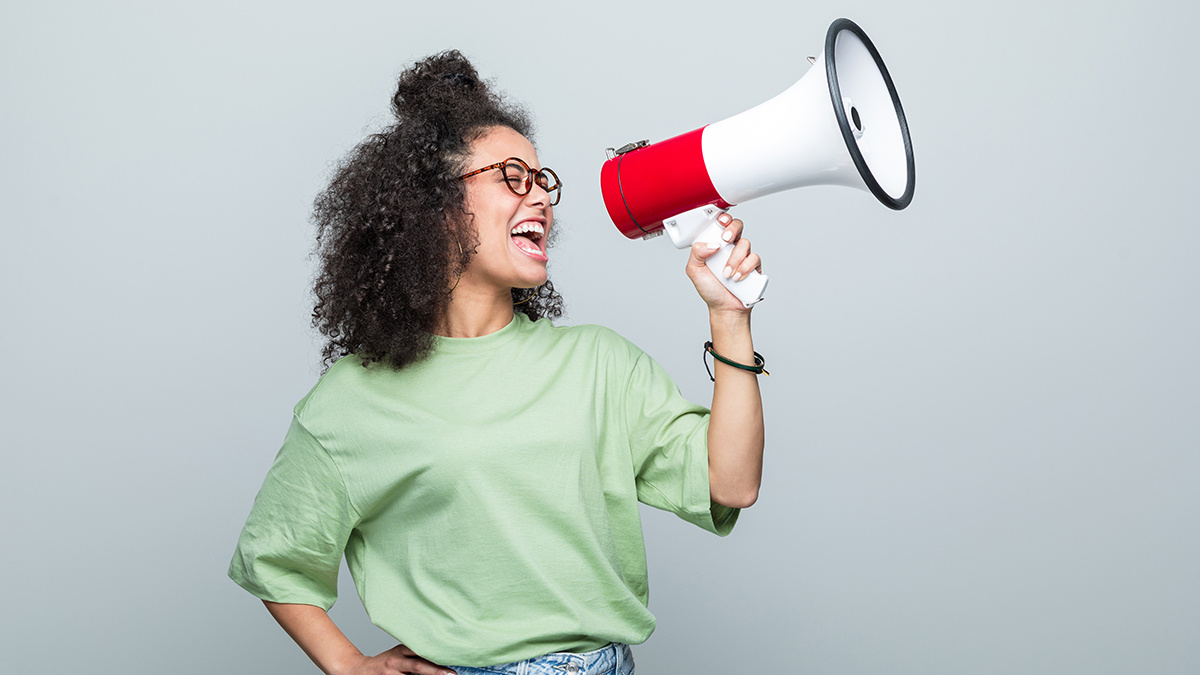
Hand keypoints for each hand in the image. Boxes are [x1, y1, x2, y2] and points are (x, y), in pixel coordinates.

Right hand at [340, 644, 454, 674]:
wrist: (358, 670)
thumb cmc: (384, 662)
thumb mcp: (398, 653)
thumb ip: (413, 653)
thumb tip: (437, 655)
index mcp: (401, 650)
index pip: (420, 649)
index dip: (436, 653)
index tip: (451, 656)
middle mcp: (396, 660)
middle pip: (418, 665)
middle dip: (436, 671)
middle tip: (451, 674)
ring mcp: (391, 672)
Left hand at [685, 213, 762, 313]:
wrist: (724, 308)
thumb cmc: (710, 289)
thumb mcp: (694, 271)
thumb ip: (696, 253)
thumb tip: (711, 243)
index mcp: (717, 245)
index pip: (722, 225)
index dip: (724, 219)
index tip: (721, 221)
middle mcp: (731, 248)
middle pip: (738, 226)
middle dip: (732, 229)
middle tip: (725, 240)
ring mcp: (744, 256)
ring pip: (745, 244)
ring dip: (734, 258)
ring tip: (726, 274)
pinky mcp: (754, 267)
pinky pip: (754, 258)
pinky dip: (745, 267)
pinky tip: (737, 277)